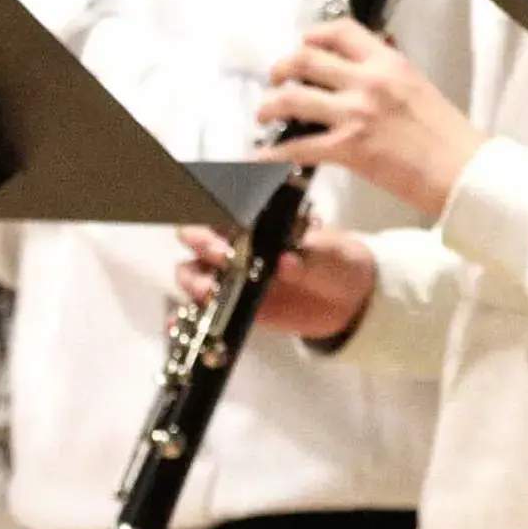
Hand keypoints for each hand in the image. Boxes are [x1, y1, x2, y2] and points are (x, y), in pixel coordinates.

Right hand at [177, 221, 376, 342]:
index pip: (224, 204)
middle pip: (196, 235)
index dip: (211, 204)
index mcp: (259, 220)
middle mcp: (237, 244)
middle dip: (201, 241)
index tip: (221, 216)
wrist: (349, 302)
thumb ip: (309, 258)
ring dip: (193, 279)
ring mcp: (231, 276)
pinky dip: (186, 316)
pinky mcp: (232, 306)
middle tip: (222, 255)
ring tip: (210, 291)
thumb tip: (286, 261)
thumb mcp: (331, 256)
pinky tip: (177, 324)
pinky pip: (201, 310)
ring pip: (192, 271)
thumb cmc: (337, 263)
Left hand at [256, 18, 486, 215]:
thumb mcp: (419, 90)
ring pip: (292, 98)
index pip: (340, 32)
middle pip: (306, 59)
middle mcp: (370, 81)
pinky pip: (296, 147)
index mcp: (390, 63)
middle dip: (282, 69)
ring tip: (264, 114)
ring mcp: (357, 113)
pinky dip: (272, 154)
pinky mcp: (349, 148)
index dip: (312, 35)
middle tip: (276, 80)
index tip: (303, 44)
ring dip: (270, 105)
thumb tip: (358, 79)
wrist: (465, 172)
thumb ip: (387, 79)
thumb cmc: (450, 137)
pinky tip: (260, 159)